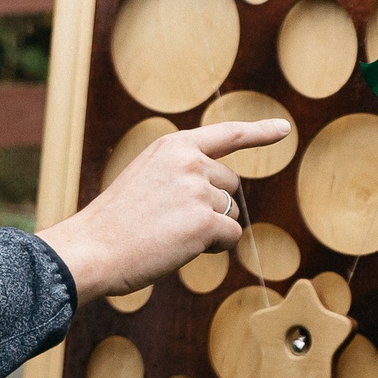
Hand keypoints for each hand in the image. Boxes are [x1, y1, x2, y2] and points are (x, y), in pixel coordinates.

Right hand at [38, 119, 291, 306]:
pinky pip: (230, 236)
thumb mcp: (147, 179)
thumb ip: (182, 175)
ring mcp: (198, 190)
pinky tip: (182, 248)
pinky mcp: (205, 221)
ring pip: (230, 213)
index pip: (227, 134)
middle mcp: (190, 161)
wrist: (92, 248)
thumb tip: (224, 195)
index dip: (259, 132)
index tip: (284, 128)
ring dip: (210, 229)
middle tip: (175, 221)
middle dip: (215, 205)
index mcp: (173, 146)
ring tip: (171, 234)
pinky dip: (214, 248)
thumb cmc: (116, 222)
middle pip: (231, 185)